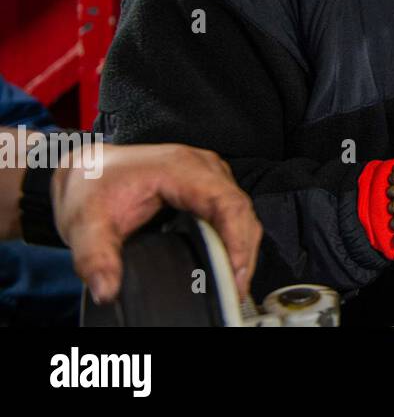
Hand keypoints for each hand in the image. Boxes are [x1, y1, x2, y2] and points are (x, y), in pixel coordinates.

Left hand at [50, 143, 261, 303]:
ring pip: (242, 213)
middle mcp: (202, 167)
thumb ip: (95, 257)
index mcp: (179, 167)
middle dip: (243, 253)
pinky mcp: (208, 188)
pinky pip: (233, 214)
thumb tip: (107, 290)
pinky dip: (234, 241)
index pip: (226, 202)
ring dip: (242, 248)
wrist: (89, 170)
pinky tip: (225, 265)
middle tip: (234, 291)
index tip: (233, 273)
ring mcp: (209, 175)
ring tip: (232, 283)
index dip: (236, 239)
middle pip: (241, 210)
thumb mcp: (84, 222)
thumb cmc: (92, 185)